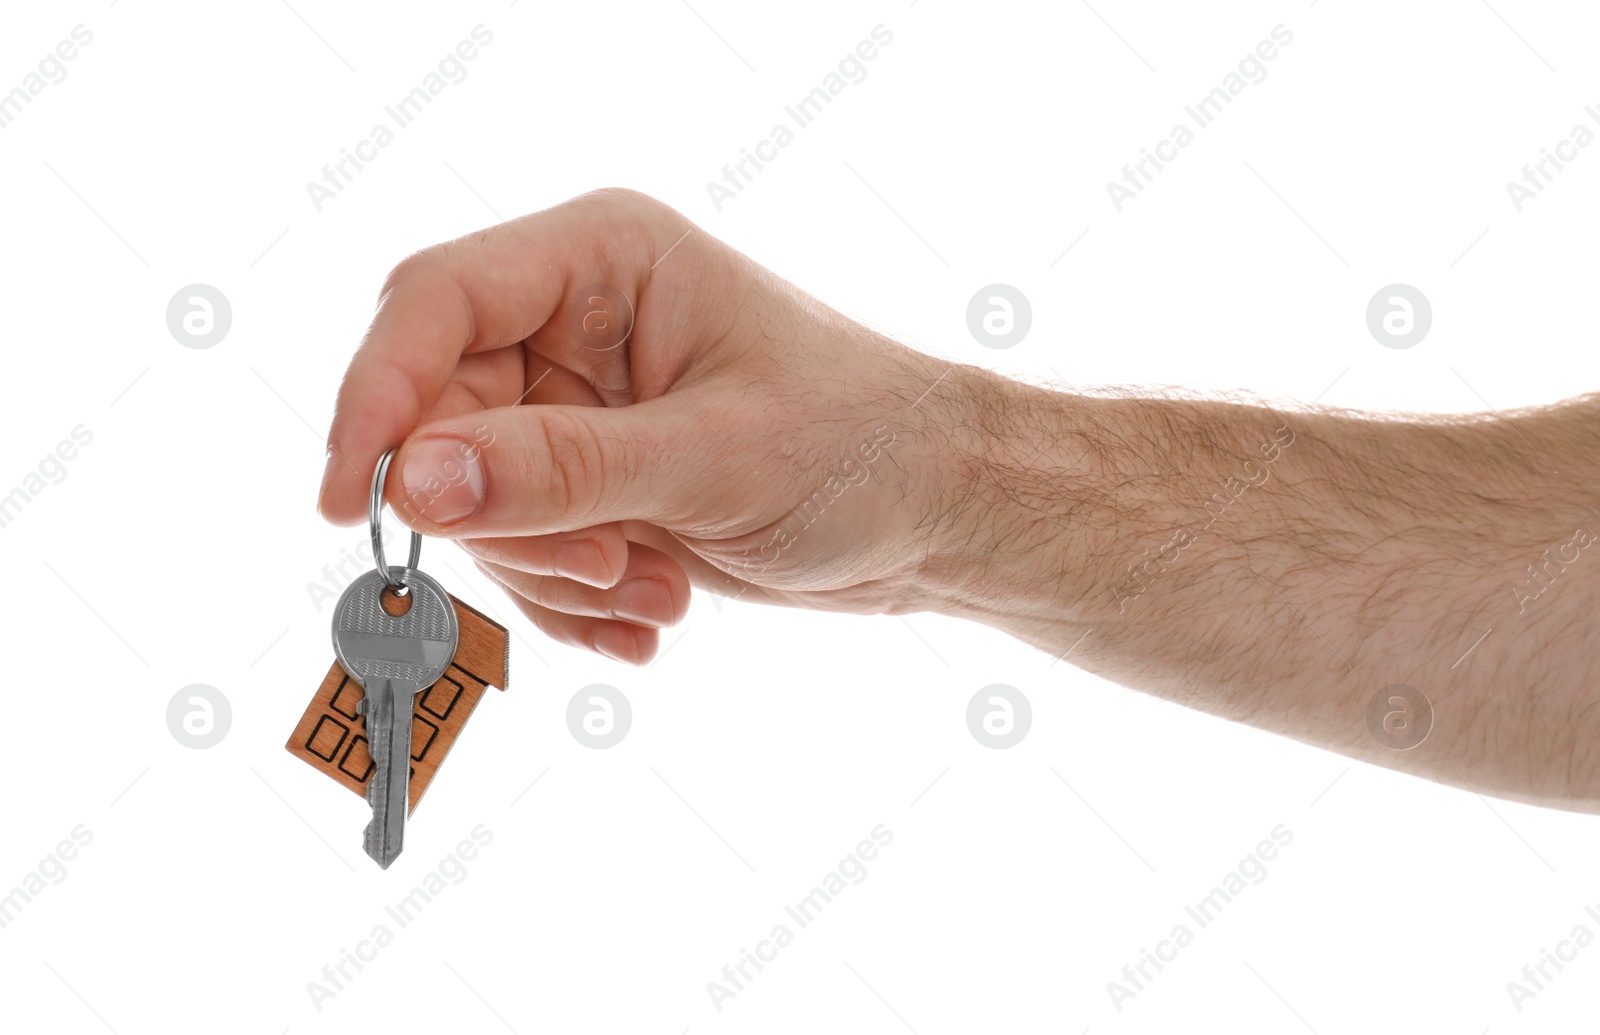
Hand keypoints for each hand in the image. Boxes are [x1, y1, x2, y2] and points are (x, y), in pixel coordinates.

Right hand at [318, 189, 974, 662]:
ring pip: (474, 502)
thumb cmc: (861, 445)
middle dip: (505, 520)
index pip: (433, 303)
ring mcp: (575, 408)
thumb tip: (417, 483)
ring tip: (659, 586)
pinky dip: (573, 600)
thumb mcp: (713, 458)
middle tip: (598, 567)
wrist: (937, 514)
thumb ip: (561, 470)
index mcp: (600, 260)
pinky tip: (654, 614)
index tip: (357, 504)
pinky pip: (521, 550)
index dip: (377, 398)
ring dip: (552, 571)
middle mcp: (570, 324)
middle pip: (441, 419)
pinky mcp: (591, 483)